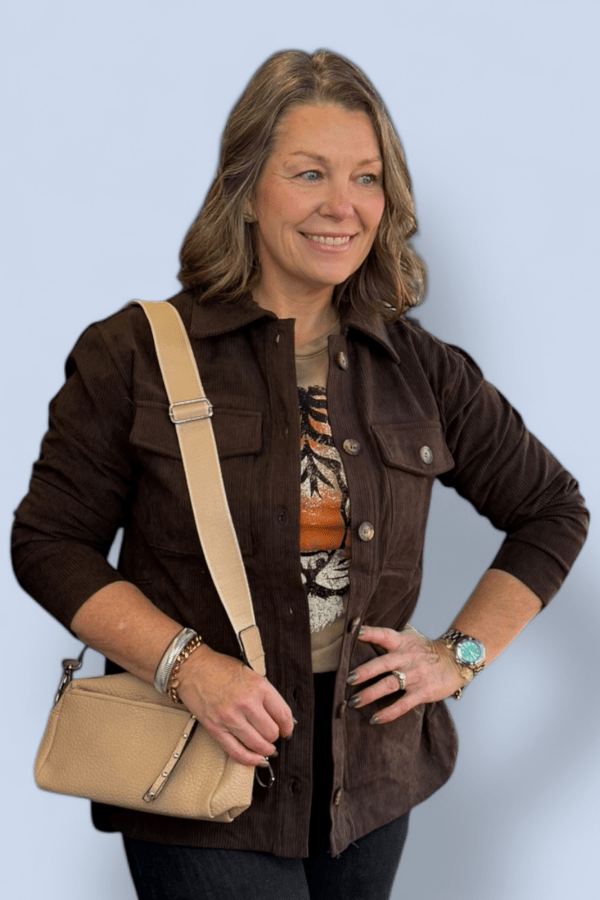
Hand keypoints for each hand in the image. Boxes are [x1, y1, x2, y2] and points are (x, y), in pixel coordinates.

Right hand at [175, 643, 294, 765]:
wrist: (192, 668)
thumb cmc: (218, 668)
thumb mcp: (250, 673)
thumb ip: (264, 694)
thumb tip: (278, 714)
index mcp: (258, 687)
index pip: (283, 715)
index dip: (288, 726)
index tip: (287, 730)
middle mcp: (246, 703)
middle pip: (271, 732)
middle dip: (274, 737)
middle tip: (272, 735)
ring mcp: (231, 717)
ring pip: (258, 745)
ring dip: (265, 749)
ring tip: (265, 747)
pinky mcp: (216, 729)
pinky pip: (237, 752)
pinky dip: (250, 760)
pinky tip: (255, 759)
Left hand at [347, 624, 465, 723]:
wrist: (455, 661)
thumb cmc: (427, 650)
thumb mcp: (411, 637)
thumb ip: (391, 636)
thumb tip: (364, 629)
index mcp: (403, 643)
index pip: (384, 635)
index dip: (371, 632)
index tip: (356, 632)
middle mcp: (407, 658)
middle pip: (383, 664)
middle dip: (364, 672)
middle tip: (348, 679)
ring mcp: (415, 676)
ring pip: (389, 685)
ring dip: (370, 694)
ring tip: (354, 702)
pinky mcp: (422, 692)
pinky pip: (403, 705)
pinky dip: (388, 713)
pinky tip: (375, 719)